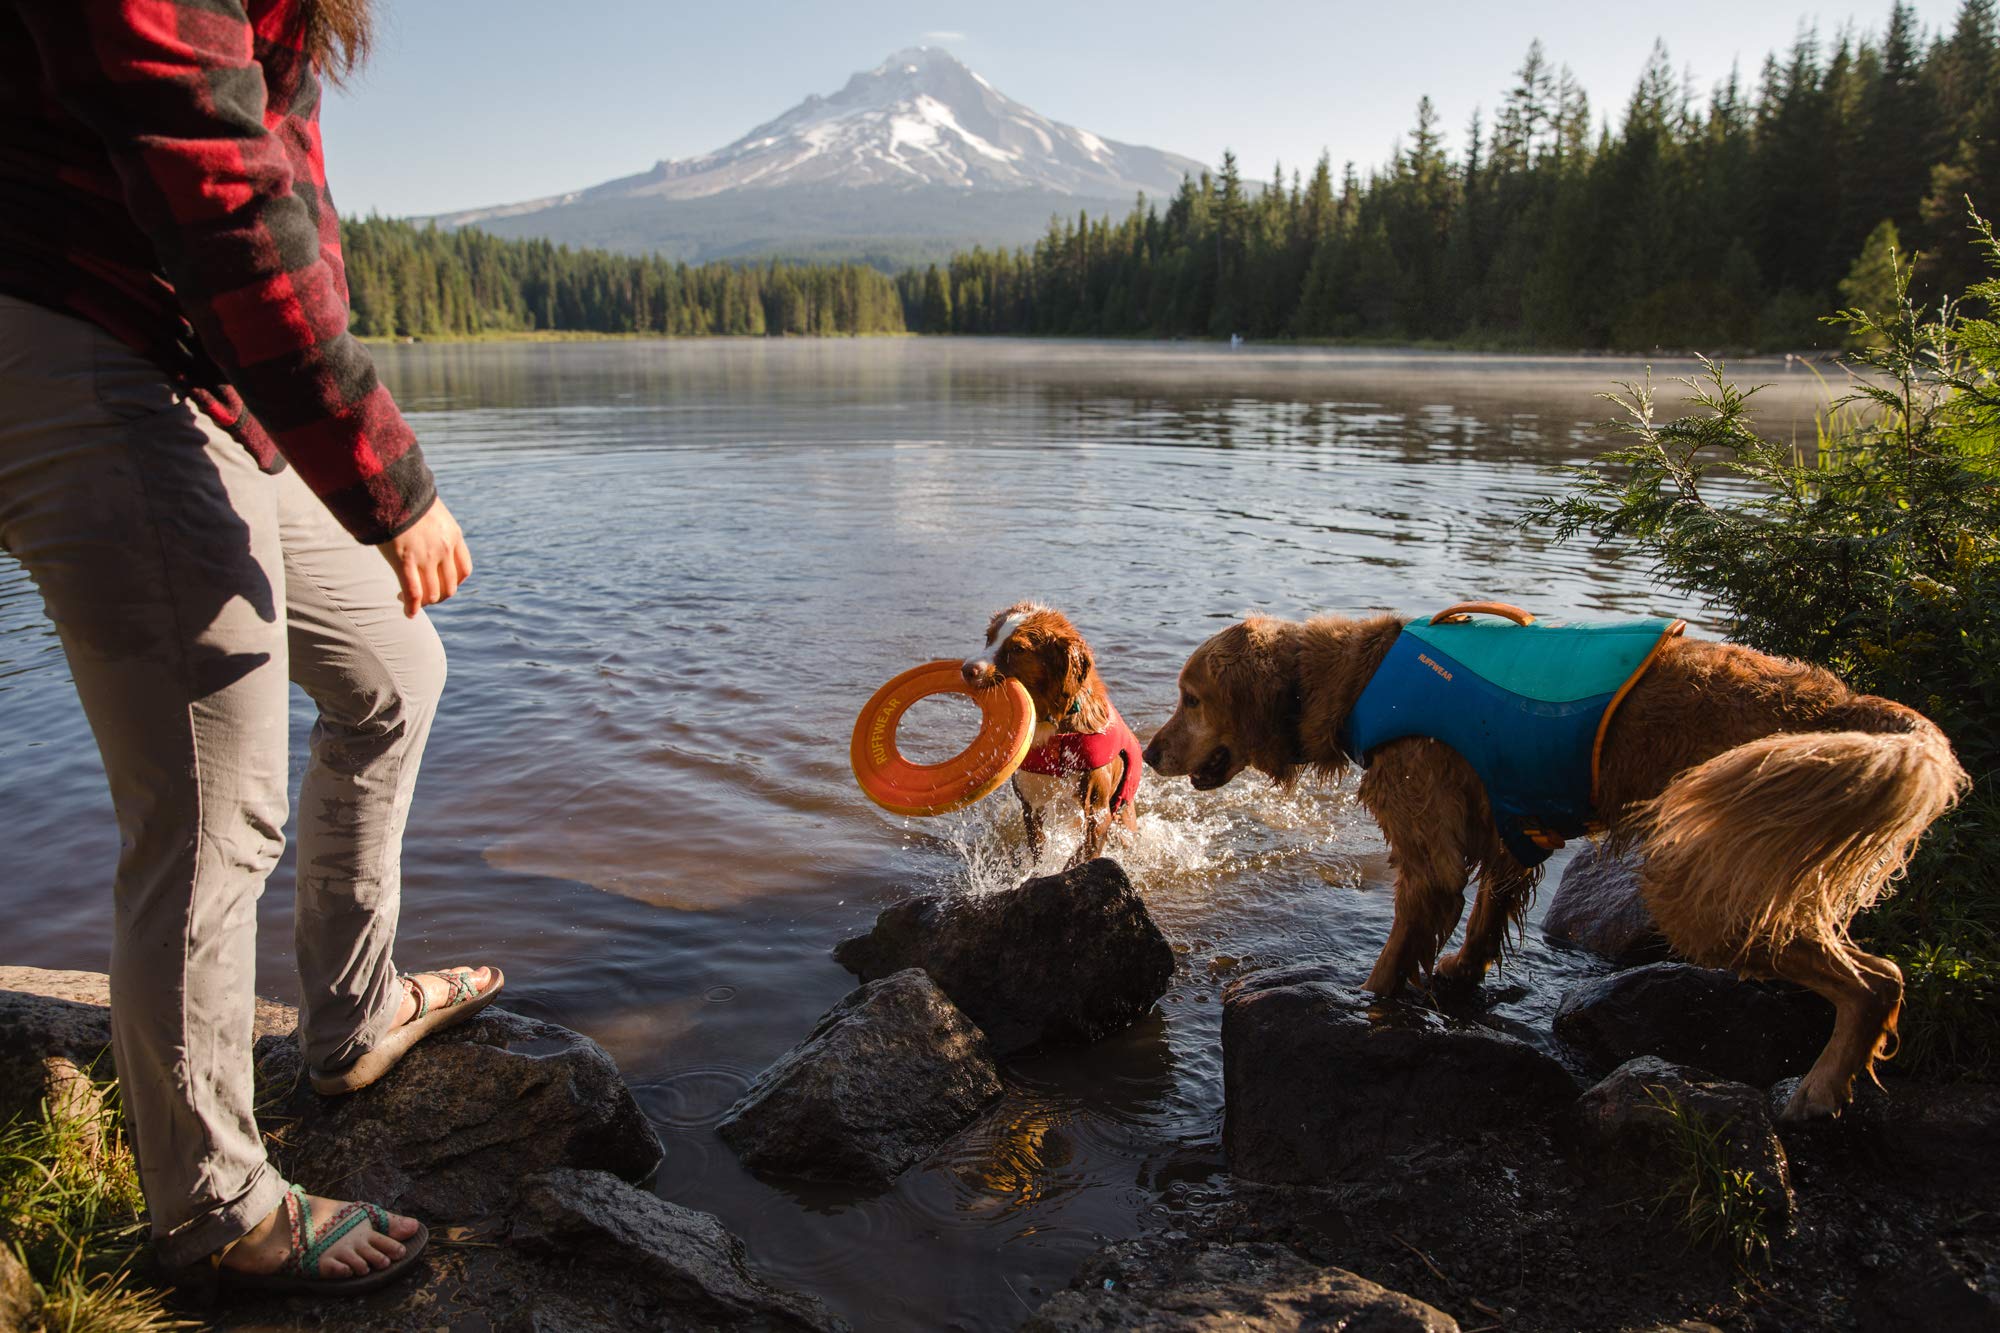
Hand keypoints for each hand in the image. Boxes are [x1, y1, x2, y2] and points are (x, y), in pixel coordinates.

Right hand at [376, 498, 471, 617]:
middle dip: (438, 597)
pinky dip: (412, 607)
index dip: (454, 584)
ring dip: (424, 603)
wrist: (392, 487)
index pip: (463, 571)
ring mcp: (426, 556)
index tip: (440, 585)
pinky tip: (408, 613)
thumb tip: (424, 533)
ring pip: (433, 593)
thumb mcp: (431, 510)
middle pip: (450, 587)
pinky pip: (414, 593)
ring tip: (410, 602)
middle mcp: (444, 549)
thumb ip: (434, 527)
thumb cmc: (406, 496)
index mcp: (454, 536)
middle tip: (423, 597)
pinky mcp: (405, 561)